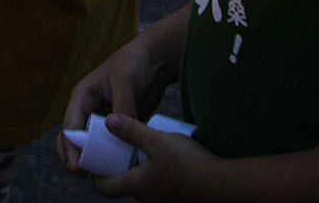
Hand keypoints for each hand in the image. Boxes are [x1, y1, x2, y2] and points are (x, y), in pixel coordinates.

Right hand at [59, 41, 171, 172]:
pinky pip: (111, 146)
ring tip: (100, 176)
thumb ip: (122, 108)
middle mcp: (88, 110)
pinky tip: (118, 168)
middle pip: (73, 139)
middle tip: (81, 174)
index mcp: (82, 97)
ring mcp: (103, 120)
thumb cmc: (133, 64)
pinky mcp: (119, 127)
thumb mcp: (125, 83)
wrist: (154, 60)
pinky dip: (112, 157)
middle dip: (73, 157)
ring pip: (91, 146)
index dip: (69, 147)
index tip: (76, 166)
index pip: (69, 126)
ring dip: (93, 160)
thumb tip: (121, 134)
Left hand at [93, 115, 212, 198]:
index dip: (96, 174)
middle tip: (119, 148)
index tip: (96, 159)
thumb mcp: (156, 140)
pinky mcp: (178, 197)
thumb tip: (108, 122)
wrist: (223, 185)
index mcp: (136, 186)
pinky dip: (157, 172)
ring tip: (145, 148)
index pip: (104, 187)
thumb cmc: (187, 164)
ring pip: (144, 185)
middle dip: (119, 169)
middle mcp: (147, 198)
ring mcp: (164, 200)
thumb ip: (131, 131)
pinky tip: (168, 156)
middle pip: (124, 186)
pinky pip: (161, 185)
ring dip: (141, 169)